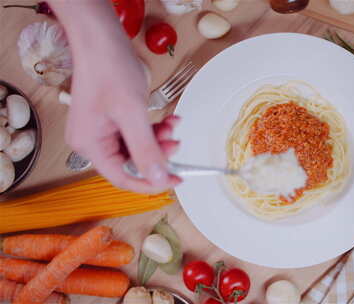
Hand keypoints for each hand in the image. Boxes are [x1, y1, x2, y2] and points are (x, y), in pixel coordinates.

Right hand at [66, 46, 180, 192]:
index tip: (175, 180)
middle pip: (131, 162)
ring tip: (173, 125)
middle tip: (176, 143)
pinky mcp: (111, 119)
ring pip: (137, 146)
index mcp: (90, 145)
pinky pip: (136, 132)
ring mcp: (101, 129)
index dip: (150, 182)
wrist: (101, 39)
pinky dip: (154, 128)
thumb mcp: (132, 113)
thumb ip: (145, 149)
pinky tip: (168, 118)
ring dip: (159, 139)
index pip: (122, 178)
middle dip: (157, 153)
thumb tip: (157, 179)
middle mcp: (92, 141)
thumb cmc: (109, 70)